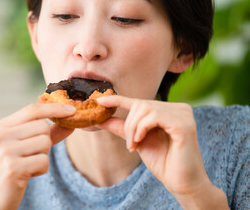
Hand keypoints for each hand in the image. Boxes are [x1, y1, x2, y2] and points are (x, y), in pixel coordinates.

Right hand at [0, 103, 75, 209]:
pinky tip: (26, 175)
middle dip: (45, 142)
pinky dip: (41, 169)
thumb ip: (45, 134)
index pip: (32, 109)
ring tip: (26, 165)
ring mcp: (5, 151)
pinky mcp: (13, 168)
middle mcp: (0, 135)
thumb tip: (70, 123)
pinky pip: (44, 161)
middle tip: (30, 156)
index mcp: (0, 127)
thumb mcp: (23, 147)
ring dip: (42, 157)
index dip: (54, 108)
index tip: (72, 109)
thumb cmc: (9, 171)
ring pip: (45, 142)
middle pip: (42, 126)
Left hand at [97, 96, 227, 208]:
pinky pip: (154, 116)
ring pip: (144, 108)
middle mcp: (179, 108)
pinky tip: (141, 141)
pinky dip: (141, 128)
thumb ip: (123, 128)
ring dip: (133, 128)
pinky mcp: (184, 124)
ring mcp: (183, 114)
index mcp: (169, 110)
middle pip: (140, 104)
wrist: (181, 183)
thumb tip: (100, 119)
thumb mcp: (138, 141)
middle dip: (128, 124)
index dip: (118, 99)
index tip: (98, 100)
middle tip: (129, 144)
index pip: (140, 101)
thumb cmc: (163, 162)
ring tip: (134, 145)